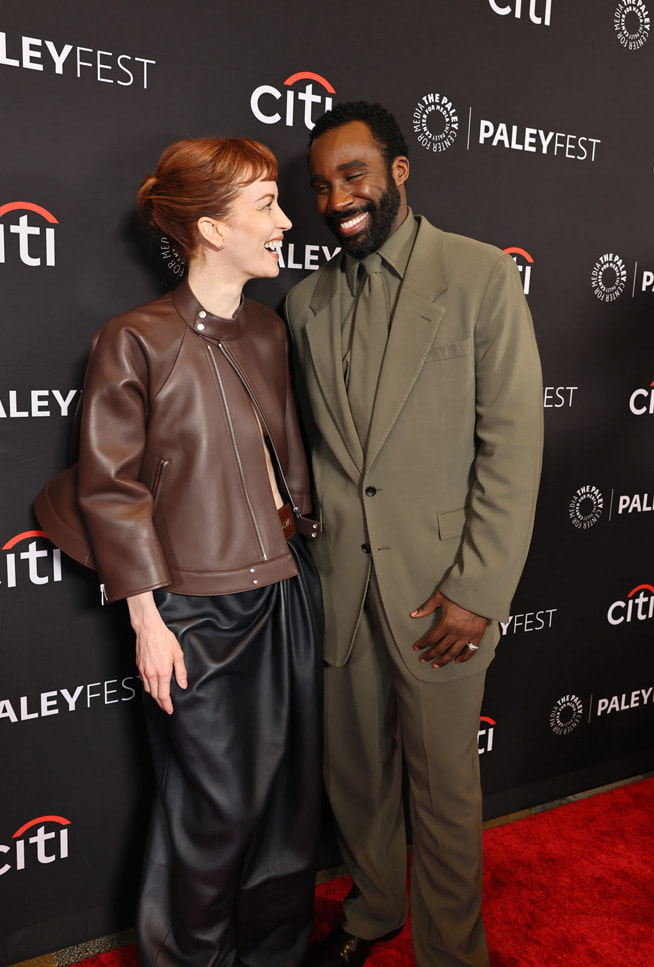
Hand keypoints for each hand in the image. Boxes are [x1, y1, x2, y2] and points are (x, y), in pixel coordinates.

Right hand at [127, 591, 186, 713]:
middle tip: (166, 708)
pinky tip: (153, 686)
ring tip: (161, 699)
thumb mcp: (178, 654)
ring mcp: (144, 671)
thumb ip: (181, 671)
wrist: (148, 629)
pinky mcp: (139, 667)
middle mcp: (151, 674)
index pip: (164, 695)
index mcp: (162, 672)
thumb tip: (183, 684)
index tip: (170, 710)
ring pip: (148, 690)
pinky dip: (149, 687)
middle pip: (155, 695)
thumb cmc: (163, 639)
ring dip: (155, 696)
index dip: (167, 705)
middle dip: (161, 704)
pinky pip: (144, 682)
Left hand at [411, 589, 487, 667]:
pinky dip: (464, 657)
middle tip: (423, 659)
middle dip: (430, 655)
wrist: (479, 592)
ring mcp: (467, 635)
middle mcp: (456, 632)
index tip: (417, 647)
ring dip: (444, 660)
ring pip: (453, 652)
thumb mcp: (440, 597)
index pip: (431, 639)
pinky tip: (457, 660)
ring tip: (436, 665)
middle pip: (440, 648)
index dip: (422, 644)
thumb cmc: (459, 592)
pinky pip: (471, 650)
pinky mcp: (477, 635)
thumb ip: (426, 607)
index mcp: (446, 624)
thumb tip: (413, 614)